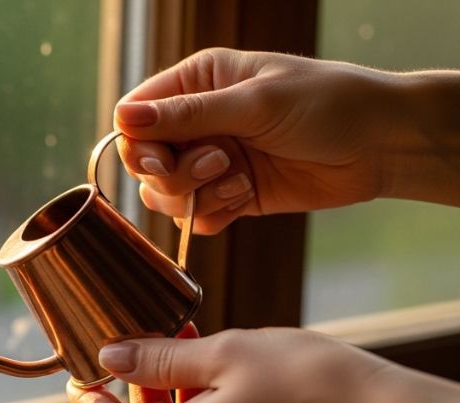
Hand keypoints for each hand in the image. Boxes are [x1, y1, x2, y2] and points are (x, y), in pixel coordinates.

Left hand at [67, 328, 402, 402]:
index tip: (76, 375)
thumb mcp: (223, 354)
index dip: (88, 400)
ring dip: (171, 395)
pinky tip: (220, 374)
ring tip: (185, 346)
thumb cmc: (307, 383)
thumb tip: (111, 358)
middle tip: (139, 342)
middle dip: (135, 388)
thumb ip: (159, 359)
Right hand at [114, 48, 459, 232]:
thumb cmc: (326, 103)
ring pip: (165, 194)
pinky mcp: (230, 195)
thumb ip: (187, 115)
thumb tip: (123, 119)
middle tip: (218, 163)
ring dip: (196, 196)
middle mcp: (197, 122)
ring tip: (238, 182)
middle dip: (173, 173)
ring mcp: (212, 161)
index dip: (136, 144)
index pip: (135, 116)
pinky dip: (214, 214)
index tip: (157, 160)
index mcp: (196, 83)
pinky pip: (196, 217)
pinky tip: (248, 198)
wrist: (381, 144)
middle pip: (144, 162)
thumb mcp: (253, 103)